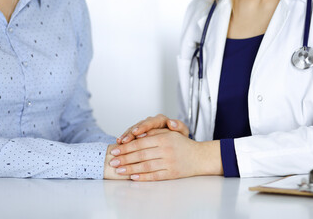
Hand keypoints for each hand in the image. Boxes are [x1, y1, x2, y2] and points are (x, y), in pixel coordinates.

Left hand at [108, 130, 222, 180]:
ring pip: (145, 166)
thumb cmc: (182, 145)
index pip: (140, 143)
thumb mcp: (170, 134)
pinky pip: (155, 176)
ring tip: (119, 170)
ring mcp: (169, 162)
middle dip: (124, 159)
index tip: (115, 150)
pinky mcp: (172, 173)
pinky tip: (133, 177)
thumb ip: (154, 133)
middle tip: (112, 161)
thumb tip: (137, 136)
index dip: (126, 147)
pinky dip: (143, 177)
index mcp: (164, 138)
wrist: (200, 157)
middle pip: (140, 155)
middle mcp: (166, 150)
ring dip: (130, 169)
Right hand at [117, 114, 188, 143]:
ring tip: (120, 143)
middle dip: (131, 133)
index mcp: (161, 120)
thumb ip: (179, 127)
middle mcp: (151, 122)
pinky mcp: (139, 133)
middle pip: (139, 125)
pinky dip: (125, 139)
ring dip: (126, 136)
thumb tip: (172, 122)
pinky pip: (130, 135)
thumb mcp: (182, 133)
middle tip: (126, 140)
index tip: (137, 133)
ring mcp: (144, 127)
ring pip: (133, 129)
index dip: (143, 127)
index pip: (151, 121)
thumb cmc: (179, 139)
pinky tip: (118, 144)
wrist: (176, 144)